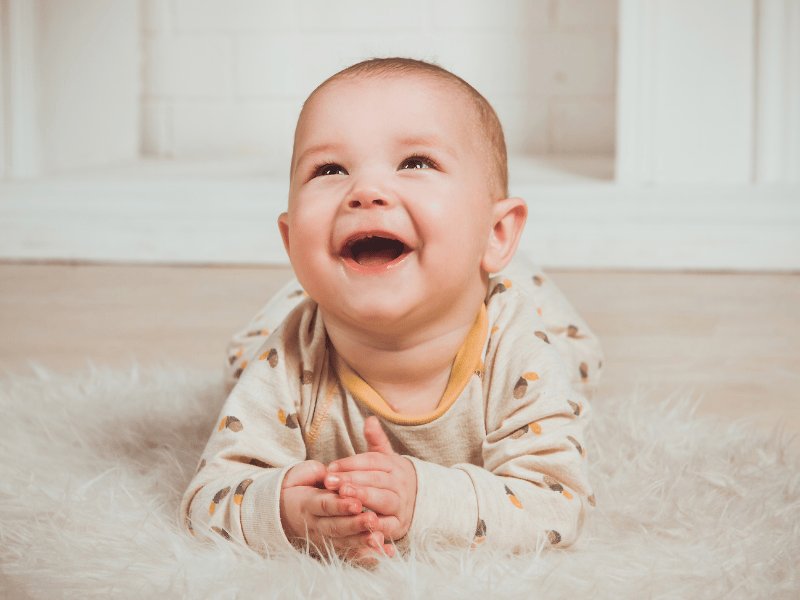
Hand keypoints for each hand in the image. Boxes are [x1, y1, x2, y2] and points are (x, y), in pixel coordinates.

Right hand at [280, 460, 391, 560]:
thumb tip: (331, 473)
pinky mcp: (332, 547)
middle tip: (372, 520)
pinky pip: (350, 554)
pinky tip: (384, 553)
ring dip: (362, 541)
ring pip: (343, 542)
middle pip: (335, 527)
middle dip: (354, 525)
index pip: (324, 505)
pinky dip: (367, 556)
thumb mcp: (302, 475)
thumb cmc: (299, 486)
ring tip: (379, 538)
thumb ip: (317, 473)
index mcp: (307, 503)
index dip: (340, 505)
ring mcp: (323, 538)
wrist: (282, 510)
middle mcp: (315, 524)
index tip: (357, 503)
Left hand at [324, 416, 416, 542]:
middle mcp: (401, 484)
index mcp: (395, 466)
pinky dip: (373, 525)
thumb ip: (376, 441)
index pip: (373, 461)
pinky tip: (356, 522)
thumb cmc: (391, 479)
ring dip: (363, 498)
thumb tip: (370, 419)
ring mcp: (402, 505)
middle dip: (353, 480)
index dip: (352, 463)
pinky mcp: (400, 526)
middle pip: (377, 479)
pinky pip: (387, 526)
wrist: (417, 503)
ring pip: (383, 500)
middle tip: (331, 481)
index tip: (331, 467)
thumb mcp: (385, 459)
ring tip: (343, 495)